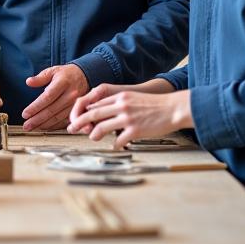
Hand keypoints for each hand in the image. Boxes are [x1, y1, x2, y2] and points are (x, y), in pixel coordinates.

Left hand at [21, 64, 87, 130]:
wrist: (84, 77)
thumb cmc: (66, 74)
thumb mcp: (53, 71)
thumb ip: (40, 77)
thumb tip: (29, 82)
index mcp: (63, 83)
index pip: (47, 97)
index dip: (35, 107)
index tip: (25, 114)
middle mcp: (70, 94)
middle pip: (51, 110)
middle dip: (37, 120)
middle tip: (26, 125)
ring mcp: (75, 104)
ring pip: (57, 117)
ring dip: (44, 124)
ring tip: (32, 128)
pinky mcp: (77, 111)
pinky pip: (64, 121)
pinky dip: (53, 126)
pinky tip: (44, 127)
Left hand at [66, 90, 192, 148]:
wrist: (173, 108)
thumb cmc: (154, 105)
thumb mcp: (133, 98)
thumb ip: (118, 103)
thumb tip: (102, 112)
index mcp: (119, 97)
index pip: (95, 104)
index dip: (84, 112)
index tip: (77, 119)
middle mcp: (121, 106)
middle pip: (93, 114)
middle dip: (79, 122)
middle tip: (71, 128)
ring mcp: (127, 118)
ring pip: (101, 127)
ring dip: (94, 134)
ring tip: (92, 137)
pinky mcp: (135, 130)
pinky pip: (118, 140)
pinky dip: (115, 145)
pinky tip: (115, 146)